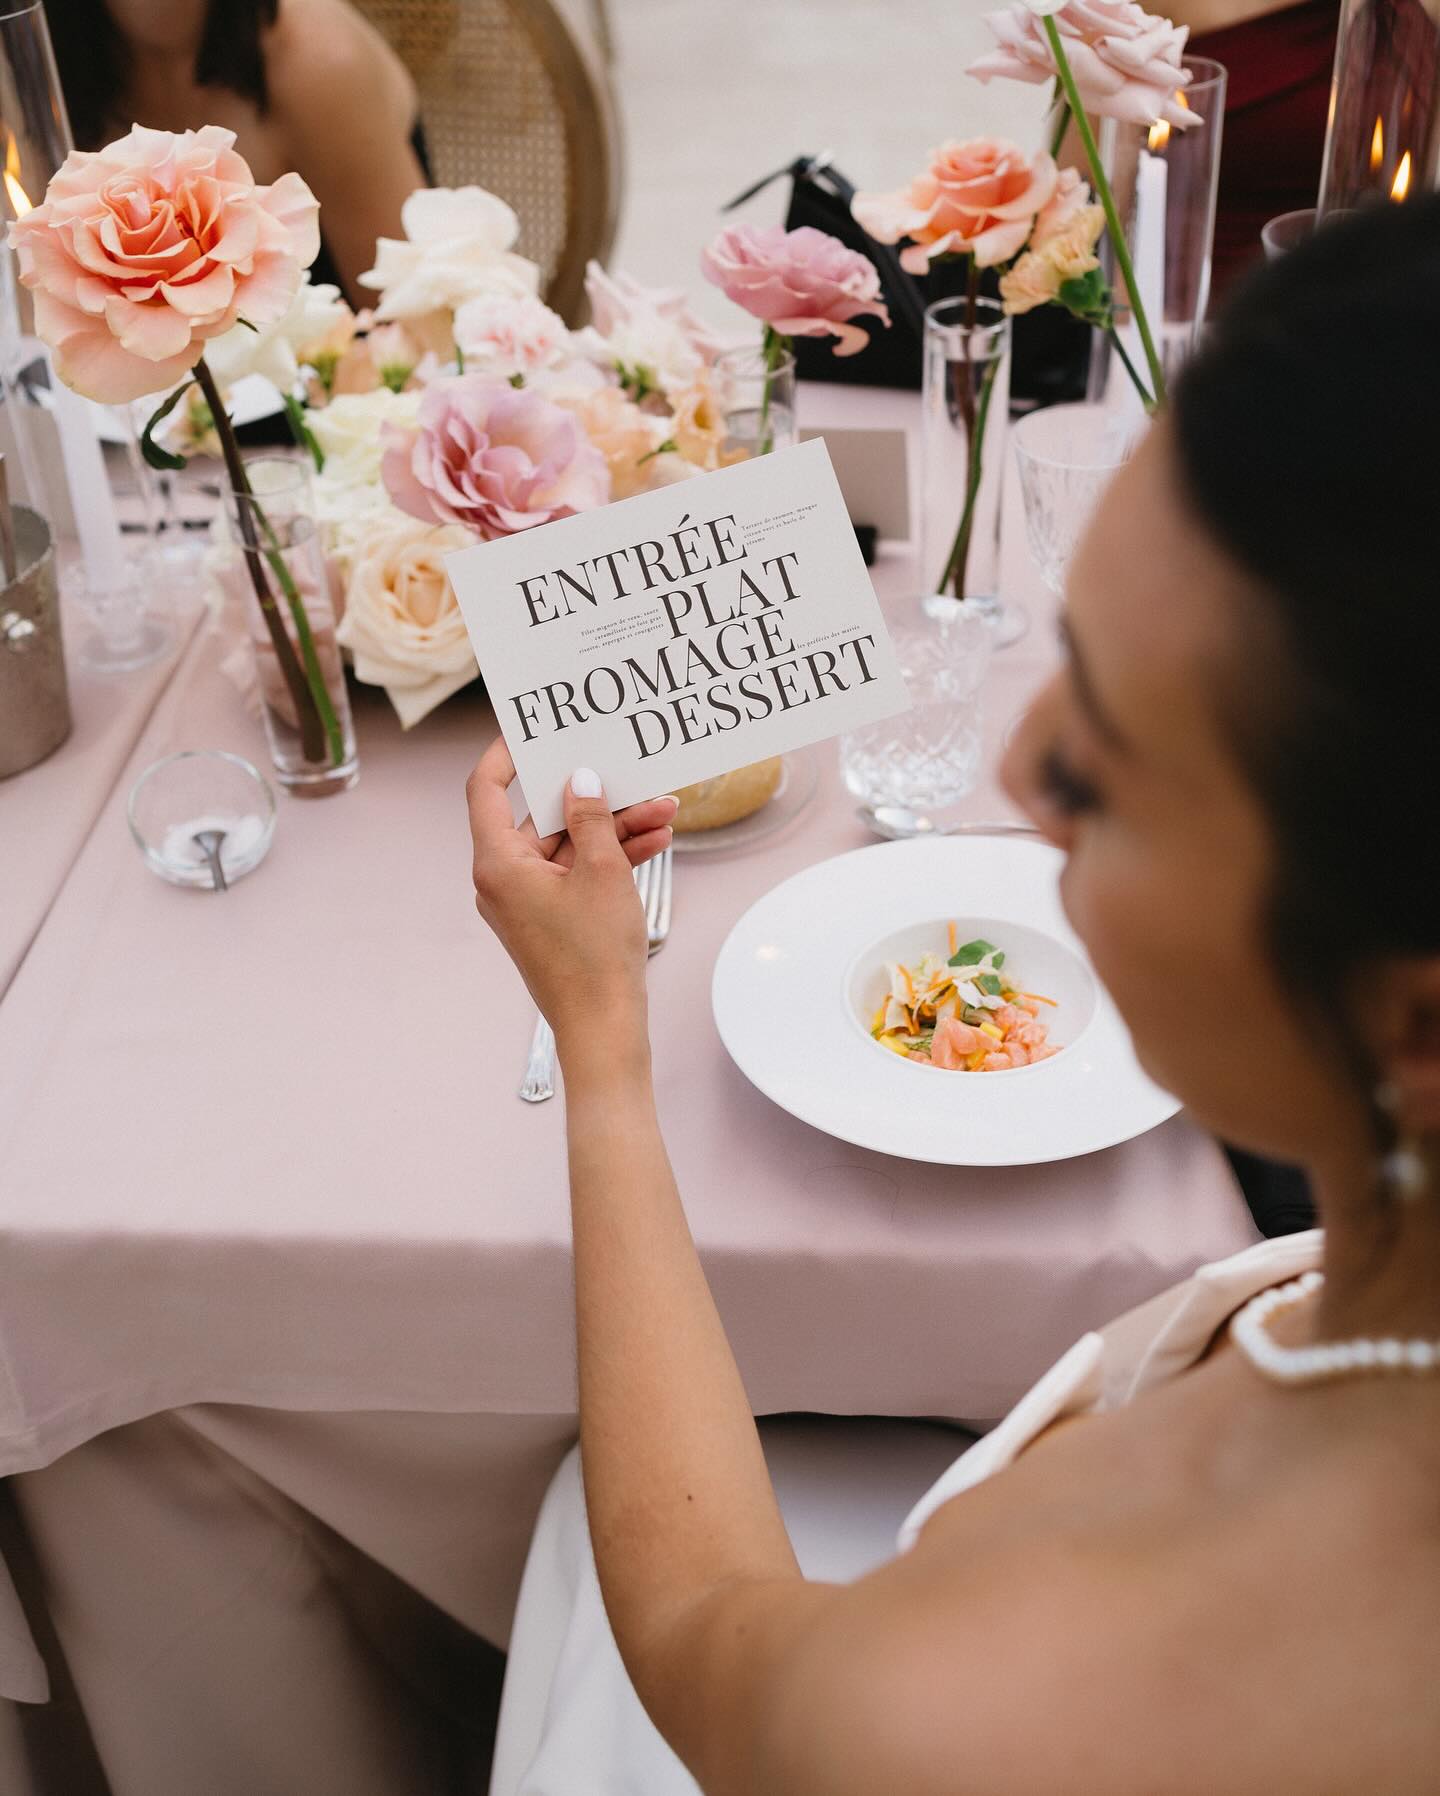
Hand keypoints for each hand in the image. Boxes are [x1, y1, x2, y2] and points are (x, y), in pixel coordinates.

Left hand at [465, 738, 675, 1054]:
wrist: (604, 1028)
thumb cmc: (595, 956)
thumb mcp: (602, 872)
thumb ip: (590, 818)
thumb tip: (581, 780)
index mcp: (498, 863)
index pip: (487, 789)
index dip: (507, 753)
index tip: (533, 729)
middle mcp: (504, 879)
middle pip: (543, 818)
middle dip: (595, 797)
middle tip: (632, 772)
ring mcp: (527, 900)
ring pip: (569, 846)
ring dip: (614, 827)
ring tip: (664, 810)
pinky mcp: (551, 917)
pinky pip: (576, 873)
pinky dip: (610, 858)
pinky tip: (656, 841)